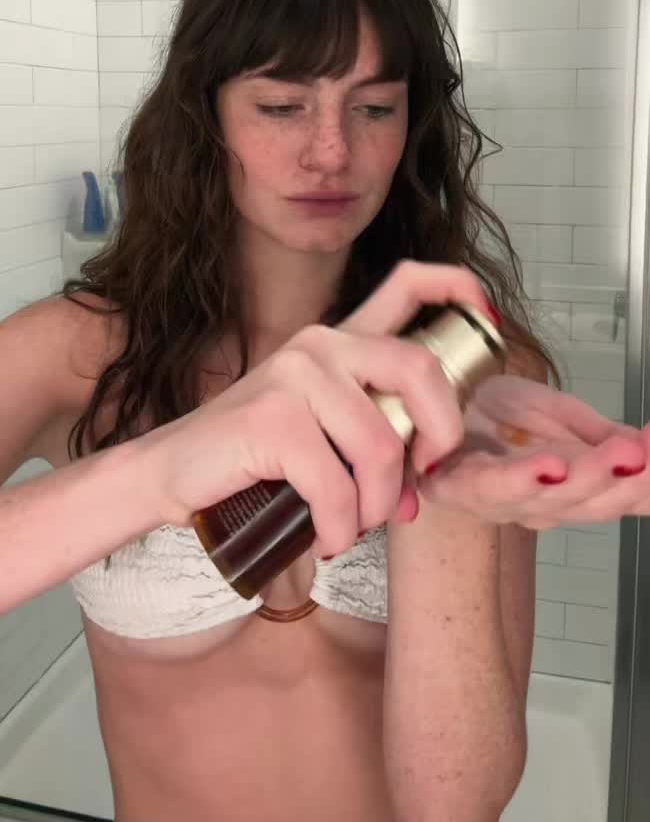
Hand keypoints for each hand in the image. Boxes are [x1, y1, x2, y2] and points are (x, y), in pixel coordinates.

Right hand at [152, 261, 488, 556]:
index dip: (458, 289)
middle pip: (420, 369)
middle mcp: (321, 344)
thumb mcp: (324, 430)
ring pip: (380, 446)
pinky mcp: (272, 418)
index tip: (488, 316)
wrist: (176, 474)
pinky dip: (341, 527)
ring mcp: (295, 375)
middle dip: (440, 438)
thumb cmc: (257, 457)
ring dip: (377, 507)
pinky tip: (326, 536)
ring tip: (353, 526)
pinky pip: (338, 485)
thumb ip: (378, 434)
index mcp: (341, 340)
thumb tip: (428, 480)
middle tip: (415, 488)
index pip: (408, 284)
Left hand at [418, 374, 647, 529]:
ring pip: (553, 498)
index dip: (649, 482)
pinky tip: (553, 465)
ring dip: (591, 478)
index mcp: (574, 490)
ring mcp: (502, 502)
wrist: (436, 397)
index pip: (623, 493)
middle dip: (632, 480)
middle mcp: (543, 505)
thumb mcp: (562, 416)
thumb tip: (648, 452)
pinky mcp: (457, 488)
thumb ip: (605, 439)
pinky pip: (493, 487)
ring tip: (623, 459)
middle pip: (596, 501)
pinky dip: (525, 479)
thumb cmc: (494, 415)